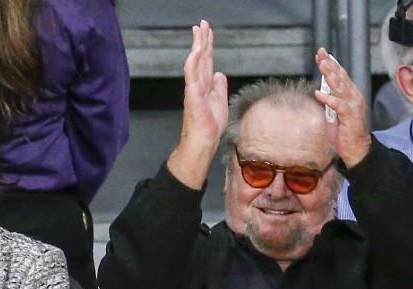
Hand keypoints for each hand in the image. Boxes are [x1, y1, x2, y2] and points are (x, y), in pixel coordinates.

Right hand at [167, 20, 228, 188]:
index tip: (207, 31)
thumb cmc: (210, 126)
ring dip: (198, 45)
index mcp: (206, 84)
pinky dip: (193, 63)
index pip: (207, 60)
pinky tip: (195, 52)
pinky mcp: (193, 96)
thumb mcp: (221, 102)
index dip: (208, 45)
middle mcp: (198, 83)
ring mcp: (194, 88)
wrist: (204, 141)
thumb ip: (219, 87)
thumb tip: (220, 73)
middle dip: (202, 39)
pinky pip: (192, 76)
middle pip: (201, 57)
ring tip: (199, 30)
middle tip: (202, 23)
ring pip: (196, 62)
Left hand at [314, 48, 371, 167]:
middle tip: (321, 53)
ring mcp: (353, 105)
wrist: (357, 150)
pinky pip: (338, 105)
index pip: (341, 76)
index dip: (331, 64)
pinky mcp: (350, 116)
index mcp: (351, 95)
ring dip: (330, 75)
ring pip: (340, 87)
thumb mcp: (334, 114)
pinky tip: (318, 93)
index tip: (322, 55)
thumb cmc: (345, 133)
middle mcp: (354, 97)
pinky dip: (328, 98)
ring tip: (321, 65)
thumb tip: (320, 91)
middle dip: (330, 64)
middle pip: (341, 77)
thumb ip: (329, 102)